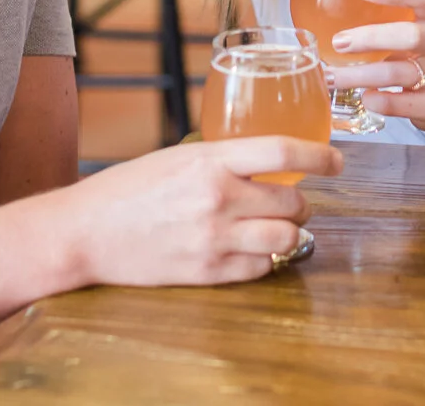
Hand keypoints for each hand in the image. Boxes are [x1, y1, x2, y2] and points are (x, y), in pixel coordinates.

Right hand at [45, 136, 340, 287]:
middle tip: (292, 201)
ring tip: (276, 227)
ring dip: (289, 232)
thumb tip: (264, 159)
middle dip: (301, 202)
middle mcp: (217, 198)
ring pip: (286, 238)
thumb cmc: (128, 189)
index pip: (283, 151)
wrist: (86, 231)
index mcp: (210, 160)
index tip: (338, 160)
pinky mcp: (207, 272)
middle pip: (293, 201)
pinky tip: (249, 250)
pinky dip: (264, 260)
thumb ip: (221, 158)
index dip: (320, 154)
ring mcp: (214, 239)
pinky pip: (260, 269)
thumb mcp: (178, 157)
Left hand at [327, 0, 424, 135]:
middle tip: (339, 41)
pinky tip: (363, 96)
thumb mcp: (421, 27)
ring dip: (360, 75)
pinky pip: (401, 104)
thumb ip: (391, 15)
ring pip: (399, 73)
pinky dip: (378, 100)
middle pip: (411, 36)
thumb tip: (334, 6)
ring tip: (331, 77)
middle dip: (370, 38)